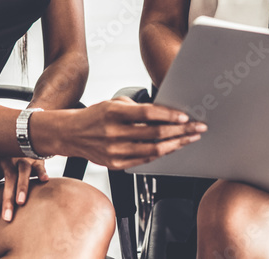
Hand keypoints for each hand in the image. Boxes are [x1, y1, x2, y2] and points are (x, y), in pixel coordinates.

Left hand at [0, 154, 48, 224]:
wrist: (13, 137)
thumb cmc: (0, 160)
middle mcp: (6, 156)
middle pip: (7, 178)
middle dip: (7, 199)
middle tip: (7, 218)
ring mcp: (22, 155)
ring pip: (23, 170)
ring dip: (22, 186)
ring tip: (21, 202)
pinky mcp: (35, 155)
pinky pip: (39, 163)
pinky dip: (41, 172)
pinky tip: (44, 181)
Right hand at [38, 97, 205, 170]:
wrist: (71, 134)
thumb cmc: (95, 116)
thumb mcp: (113, 103)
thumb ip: (137, 108)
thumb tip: (164, 112)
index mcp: (113, 113)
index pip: (147, 114)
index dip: (169, 115)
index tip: (185, 116)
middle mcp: (113, 133)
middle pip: (154, 133)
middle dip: (180, 130)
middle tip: (197, 127)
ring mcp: (114, 151)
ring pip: (153, 150)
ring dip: (176, 144)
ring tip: (190, 139)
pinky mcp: (115, 165)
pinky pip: (144, 160)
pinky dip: (161, 154)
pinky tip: (172, 148)